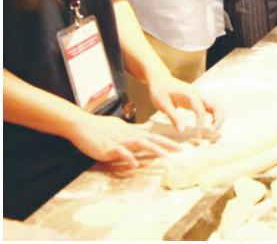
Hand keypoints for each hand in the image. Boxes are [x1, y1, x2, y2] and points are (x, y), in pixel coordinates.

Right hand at [64, 113, 180, 167]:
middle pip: (152, 139)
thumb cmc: (101, 126)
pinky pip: (121, 153)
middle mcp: (129, 136)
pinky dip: (128, 158)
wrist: (82, 125)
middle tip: (180, 150)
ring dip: (153, 150)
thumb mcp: (122, 125)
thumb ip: (137, 128)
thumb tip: (149, 126)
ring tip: (164, 156)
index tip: (181, 146)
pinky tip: (135, 164)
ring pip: (140, 144)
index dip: (168, 141)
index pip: (154, 136)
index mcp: (133, 132)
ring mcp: (119, 141)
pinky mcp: (109, 147)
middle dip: (167, 145)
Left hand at [145, 75, 224, 138]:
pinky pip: (212, 106)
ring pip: (217, 105)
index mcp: (190, 94)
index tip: (197, 136)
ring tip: (213, 130)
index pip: (201, 111)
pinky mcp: (199, 98)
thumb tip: (181, 131)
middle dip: (218, 119)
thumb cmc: (160, 91)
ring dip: (219, 117)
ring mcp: (200, 95)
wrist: (160, 79)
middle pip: (216, 105)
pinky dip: (215, 115)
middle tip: (212, 132)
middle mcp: (198, 94)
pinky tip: (210, 123)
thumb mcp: (163, 105)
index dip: (201, 124)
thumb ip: (173, 117)